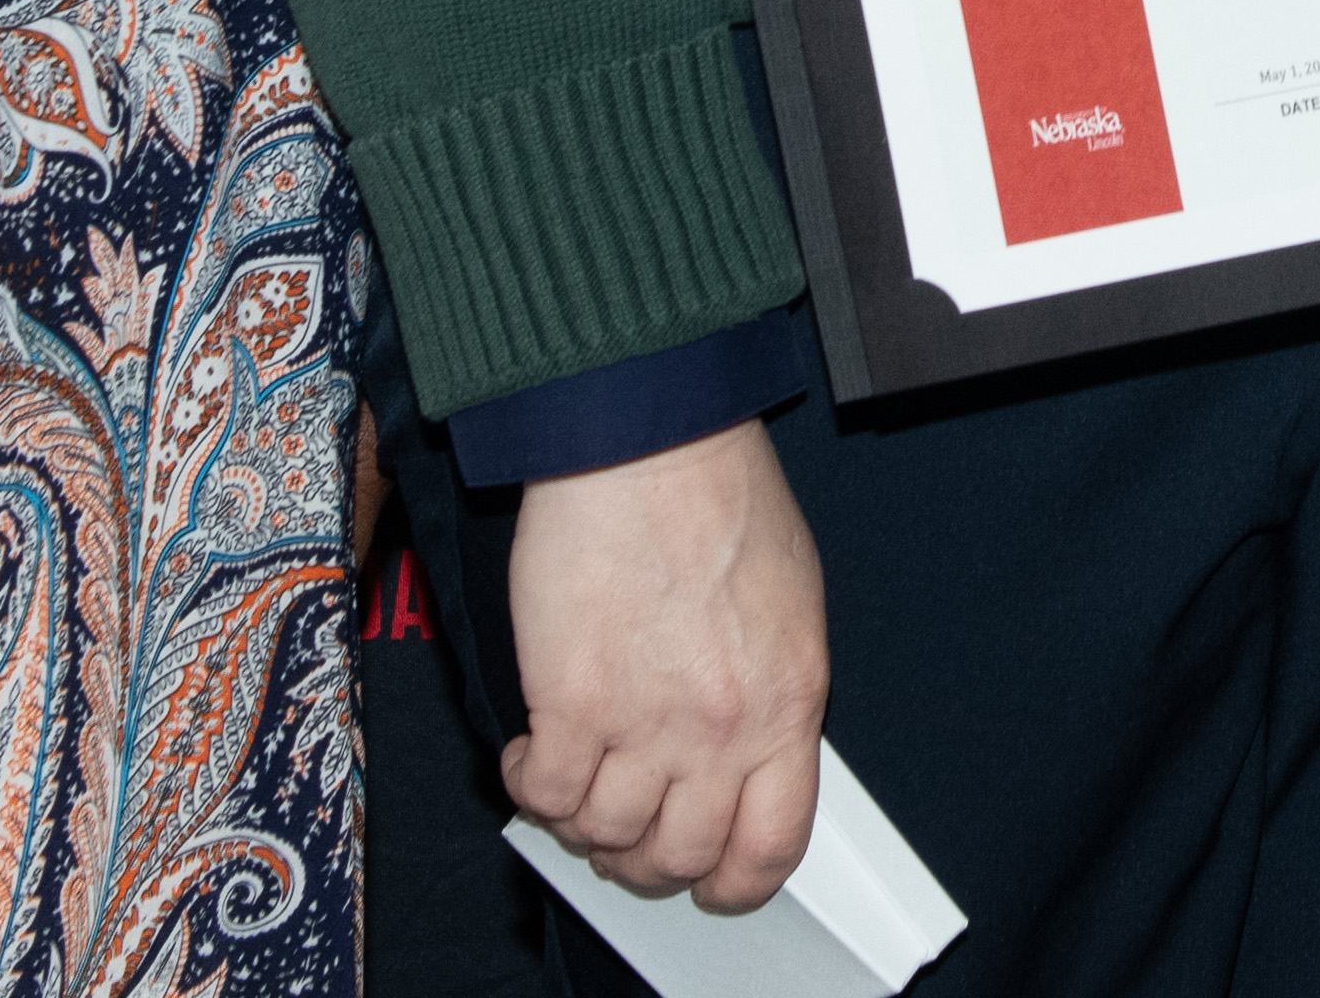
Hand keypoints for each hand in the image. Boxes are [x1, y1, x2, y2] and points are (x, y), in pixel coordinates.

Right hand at [501, 420, 827, 911]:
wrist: (648, 436)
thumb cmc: (720, 498)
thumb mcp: (790, 605)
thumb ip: (769, 693)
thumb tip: (740, 757)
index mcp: (789, 703)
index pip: (772, 845)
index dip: (735, 883)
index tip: (711, 880)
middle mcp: (721, 728)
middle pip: (679, 856)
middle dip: (646, 860)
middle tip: (625, 830)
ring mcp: (643, 722)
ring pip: (605, 836)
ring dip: (583, 824)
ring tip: (575, 782)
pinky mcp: (568, 702)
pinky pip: (542, 794)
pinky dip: (529, 790)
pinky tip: (529, 755)